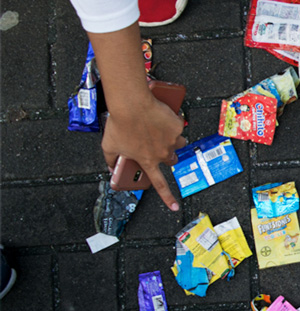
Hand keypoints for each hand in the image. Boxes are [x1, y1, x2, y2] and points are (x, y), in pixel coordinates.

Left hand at [102, 91, 185, 210]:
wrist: (131, 104)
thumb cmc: (120, 123)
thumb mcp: (109, 146)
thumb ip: (111, 160)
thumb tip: (110, 168)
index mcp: (147, 161)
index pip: (160, 184)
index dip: (168, 197)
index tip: (174, 206)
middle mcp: (162, 153)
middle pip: (172, 160)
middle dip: (167, 155)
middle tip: (158, 145)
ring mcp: (172, 139)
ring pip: (178, 144)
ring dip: (172, 140)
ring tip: (160, 130)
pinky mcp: (177, 126)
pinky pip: (178, 126)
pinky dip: (172, 122)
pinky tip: (160, 116)